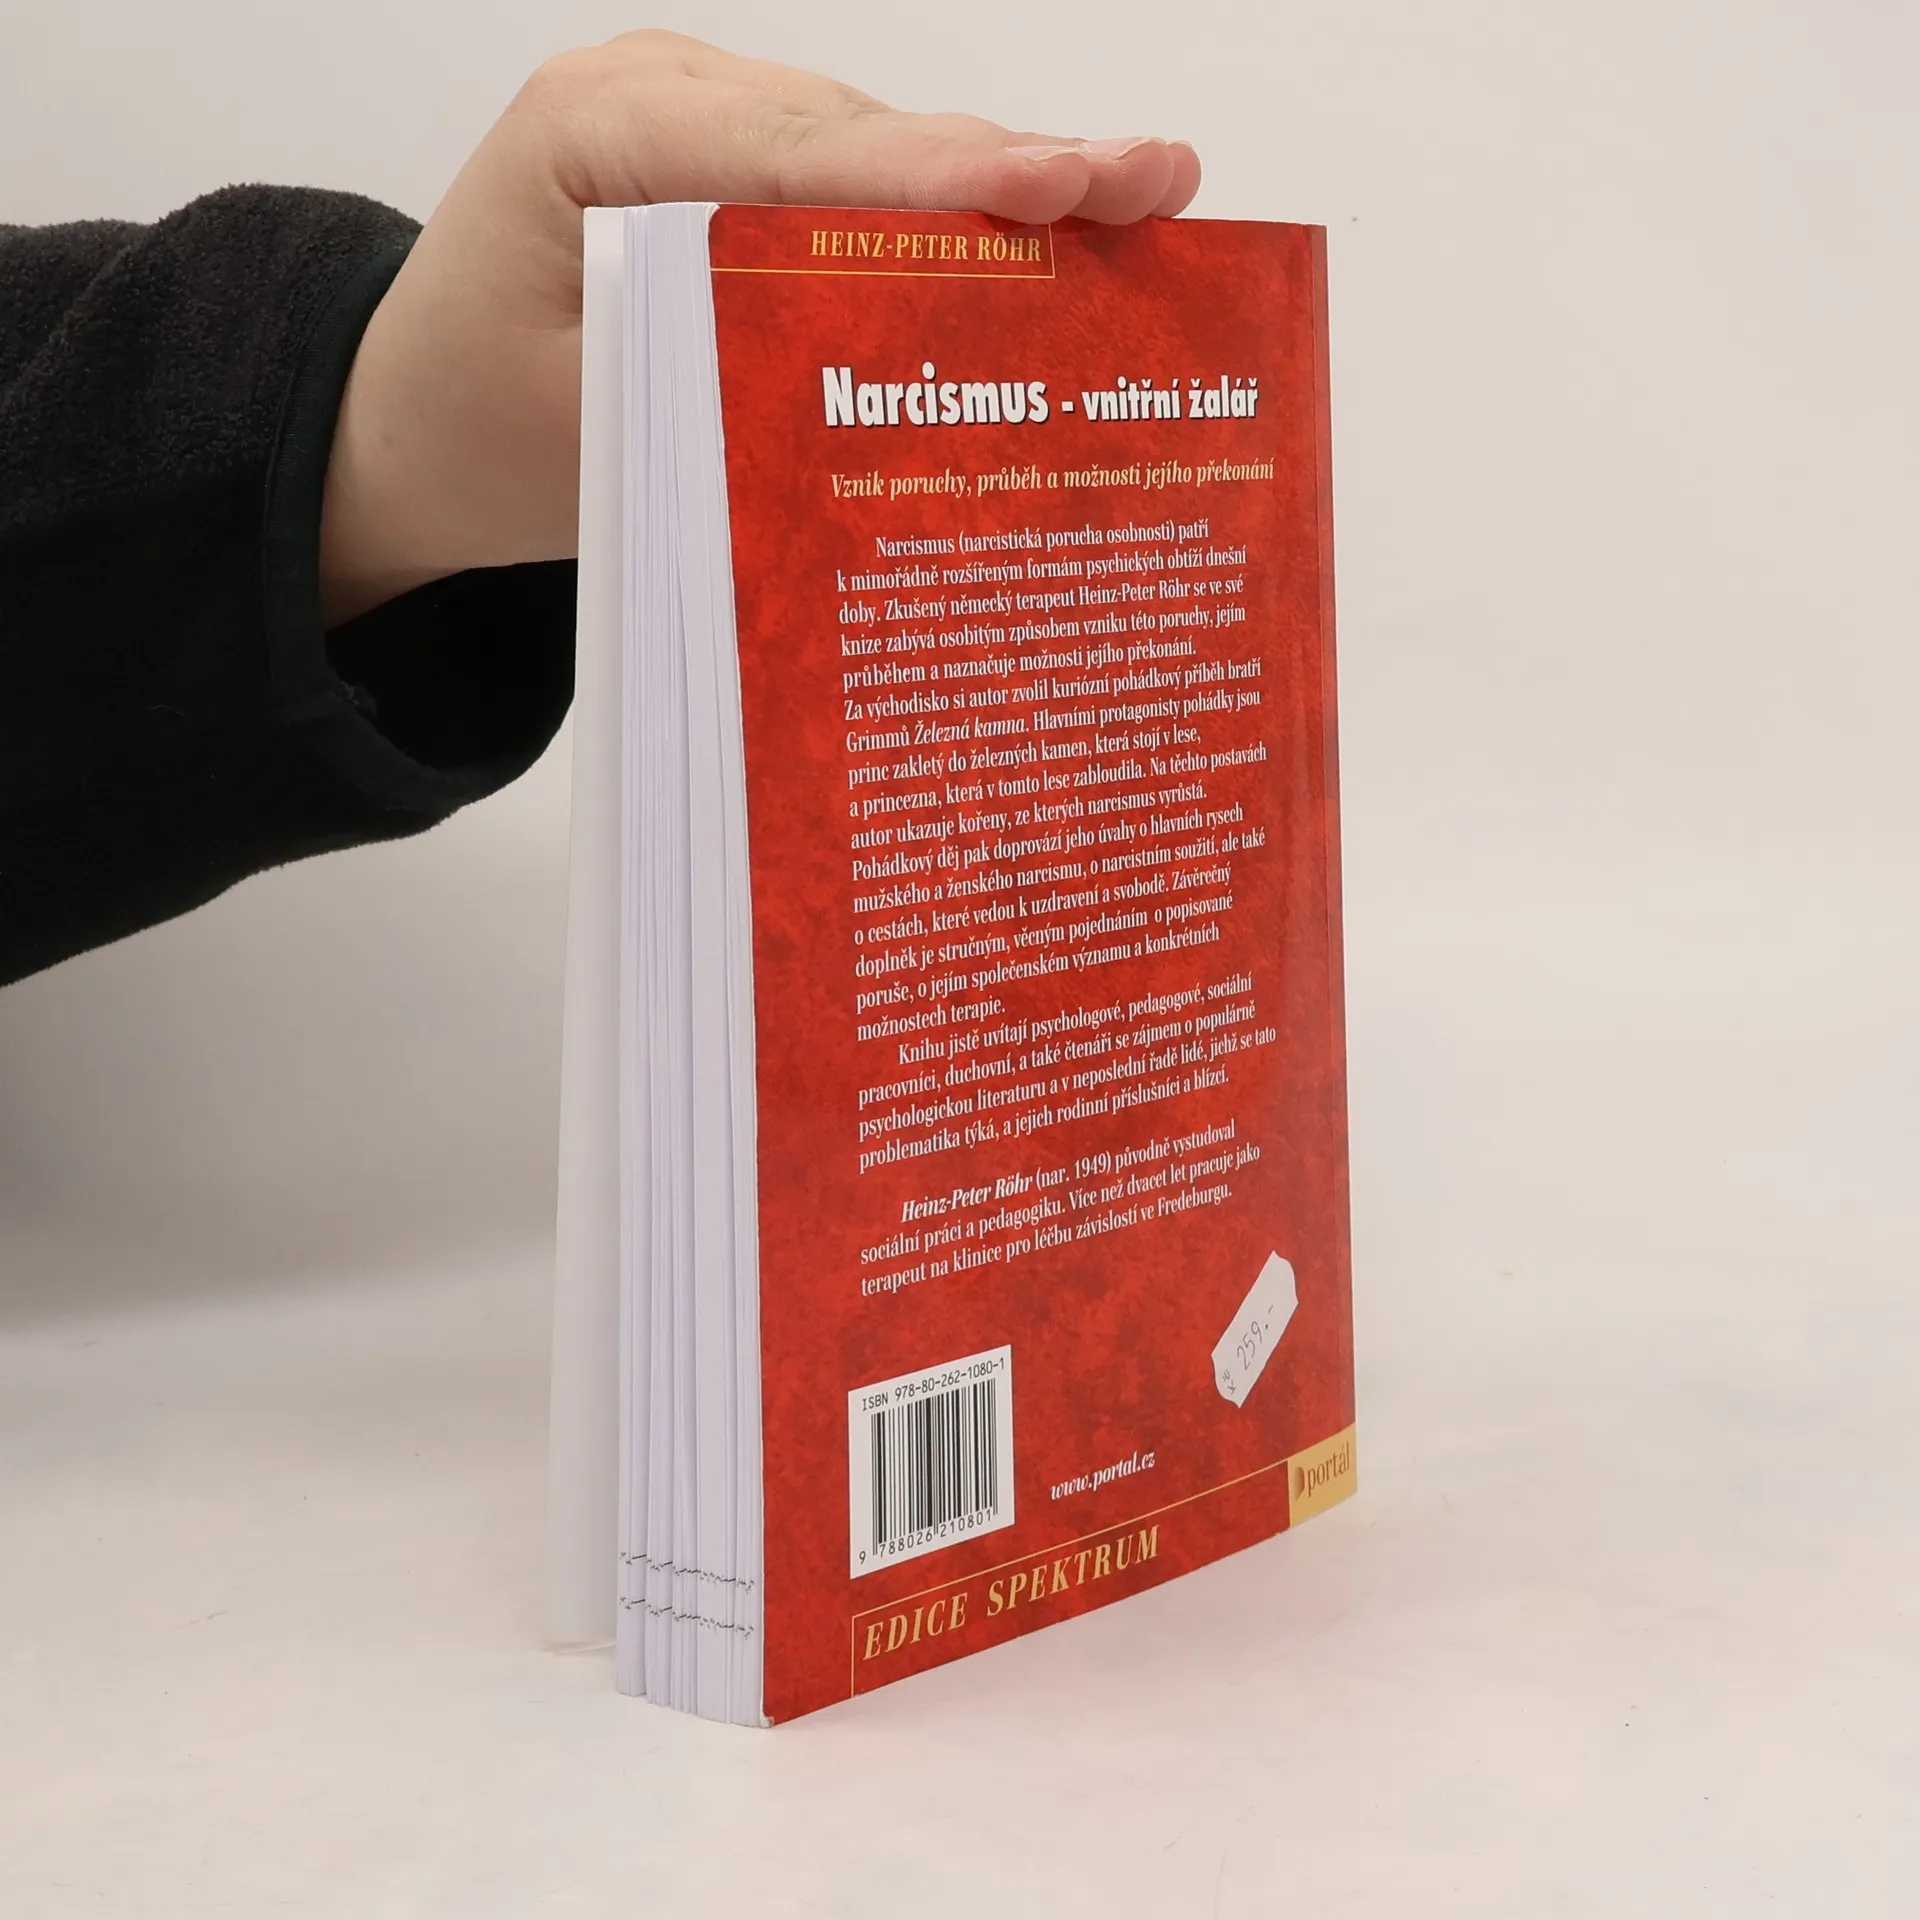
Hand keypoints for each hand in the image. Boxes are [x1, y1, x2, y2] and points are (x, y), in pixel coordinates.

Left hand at [317, 30, 1200, 624]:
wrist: (405, 419)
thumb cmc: (476, 428)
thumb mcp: (589, 440)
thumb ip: (725, 394)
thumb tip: (893, 389)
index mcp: (595, 140)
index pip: (798, 160)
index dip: (942, 181)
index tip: (1060, 187)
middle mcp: (656, 101)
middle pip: (861, 135)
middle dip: (1011, 168)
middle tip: (1157, 179)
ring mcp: (697, 122)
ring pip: (874, 150)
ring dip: (998, 190)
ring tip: (1135, 200)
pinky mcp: (730, 167)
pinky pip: (853, 182)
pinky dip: (945, 218)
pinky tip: (1049, 228)